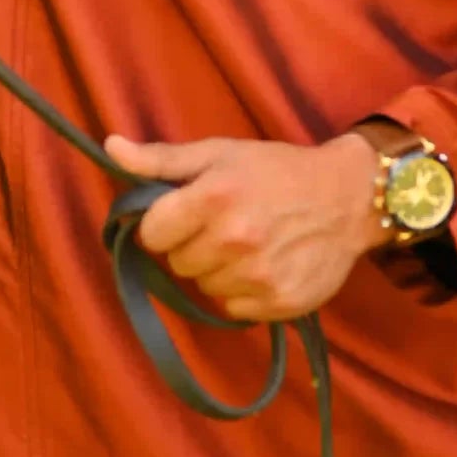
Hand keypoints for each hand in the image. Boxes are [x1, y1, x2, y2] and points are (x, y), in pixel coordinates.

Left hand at [104, 132, 383, 321]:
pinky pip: (234, 309)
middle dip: (192, 245)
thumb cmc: (275, 170)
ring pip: (205, 287)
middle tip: (224, 224)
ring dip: (218, 269)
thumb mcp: (218, 153)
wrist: (348, 197)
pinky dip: (244, 292)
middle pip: (177, 263)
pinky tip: (266, 264)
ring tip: (248, 242)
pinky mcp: (280, 304)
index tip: (184, 214)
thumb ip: (160, 159)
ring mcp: (259, 276)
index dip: (164, 225)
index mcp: (213, 198)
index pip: (152, 234)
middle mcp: (235, 240)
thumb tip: (109, 147)